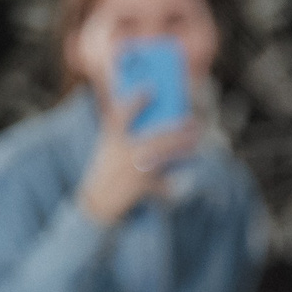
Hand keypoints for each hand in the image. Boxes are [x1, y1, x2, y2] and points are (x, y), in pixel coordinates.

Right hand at [76, 105, 200, 225]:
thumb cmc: (108, 168)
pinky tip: (184, 171)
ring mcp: (132, 170)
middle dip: (177, 129)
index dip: (136, 101)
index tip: (151, 88)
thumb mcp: (109, 147)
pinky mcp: (140, 187)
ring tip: (194, 140)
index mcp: (112, 139)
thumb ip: (125, 130)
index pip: (121, 115)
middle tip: (193, 121)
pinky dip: (173, 179)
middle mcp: (122, 153)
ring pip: (164, 156)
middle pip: (156, 137)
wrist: (97, 202)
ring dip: (182, 147)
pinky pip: (162, 182)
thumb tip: (158, 117)